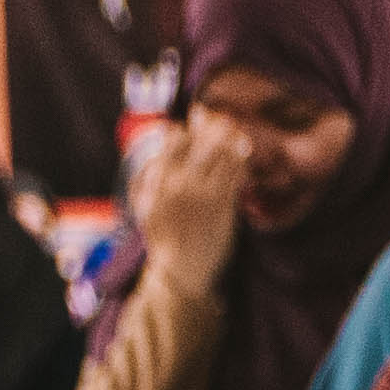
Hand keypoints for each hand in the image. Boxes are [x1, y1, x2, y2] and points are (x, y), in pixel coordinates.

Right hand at [136, 115, 249, 304]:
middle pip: (202, 142)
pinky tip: (245, 151)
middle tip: (223, 118)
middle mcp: (181, 183)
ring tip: (238, 133)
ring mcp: (204, 194)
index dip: (187, 128)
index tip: (194, 122)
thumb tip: (157, 148)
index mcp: (158, 180)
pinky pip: (236, 174)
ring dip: (232, 139)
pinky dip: (242, 160)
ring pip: (222, 155)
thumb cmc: (162, 237)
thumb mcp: (144, 204)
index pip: (175, 139)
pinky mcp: (224, 206)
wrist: (181, 270)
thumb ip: (148, 174)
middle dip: (214, 126)